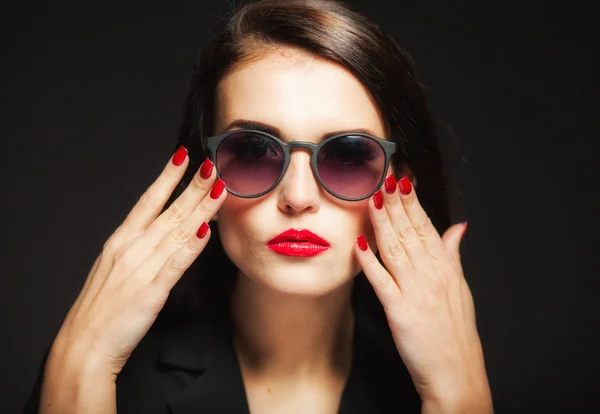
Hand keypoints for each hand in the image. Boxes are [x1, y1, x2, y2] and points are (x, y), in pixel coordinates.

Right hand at [49, 146, 226, 378]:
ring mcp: (141, 268)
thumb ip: (140, 250)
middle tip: (213, 165)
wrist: (84, 344)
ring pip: (178, 231)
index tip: (182, 157)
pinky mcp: (151, 291)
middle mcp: (131, 248)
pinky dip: (191, 247)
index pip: (147, 200)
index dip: (167, 177)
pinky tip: (206, 232)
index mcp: (120, 241)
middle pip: (169, 211)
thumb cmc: (101, 309)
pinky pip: (176, 264)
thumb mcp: (116, 270)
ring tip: (220, 188)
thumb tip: (167, 233)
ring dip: (201, 208)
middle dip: (193, 186)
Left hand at [354, 175, 492, 410]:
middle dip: (395, 201)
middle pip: (409, 230)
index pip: (425, 225)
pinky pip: (382, 281)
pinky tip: (359, 243)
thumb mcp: (460, 286)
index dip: (411, 201)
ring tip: (372, 198)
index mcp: (445, 266)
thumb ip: (454, 253)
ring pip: (395, 248)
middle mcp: (431, 273)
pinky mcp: (400, 311)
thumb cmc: (455, 328)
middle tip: (383, 176)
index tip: (399, 179)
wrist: (456, 371)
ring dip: (383, 222)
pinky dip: (370, 262)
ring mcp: (416, 291)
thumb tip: (459, 227)